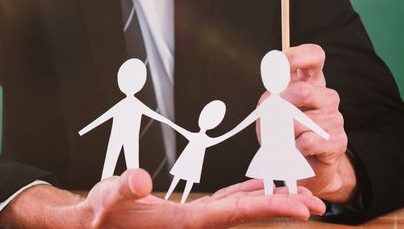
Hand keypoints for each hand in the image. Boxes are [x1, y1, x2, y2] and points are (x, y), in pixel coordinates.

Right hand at [0, 169, 325, 227]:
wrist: (85, 228)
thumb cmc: (94, 217)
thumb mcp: (102, 201)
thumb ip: (121, 190)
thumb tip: (140, 180)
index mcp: (181, 223)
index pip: (234, 213)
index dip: (270, 207)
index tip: (302, 205)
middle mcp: (194, 224)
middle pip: (246, 213)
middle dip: (281, 207)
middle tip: (317, 201)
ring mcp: (192, 220)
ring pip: (238, 208)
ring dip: (268, 200)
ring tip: (299, 192)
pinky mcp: (187, 214)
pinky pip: (223, 203)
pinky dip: (244, 195)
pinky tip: (258, 187)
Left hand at [257, 44, 357, 202]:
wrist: (298, 166)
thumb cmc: (282, 133)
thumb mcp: (269, 111)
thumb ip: (272, 99)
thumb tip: (280, 100)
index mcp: (310, 81)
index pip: (314, 56)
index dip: (297, 56)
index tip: (279, 66)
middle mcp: (326, 95)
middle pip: (303, 91)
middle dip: (281, 108)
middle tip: (274, 121)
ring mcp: (335, 117)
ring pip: (301, 121)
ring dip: (285, 134)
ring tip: (287, 140)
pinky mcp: (338, 140)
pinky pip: (309, 141)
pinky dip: (295, 149)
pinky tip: (298, 150)